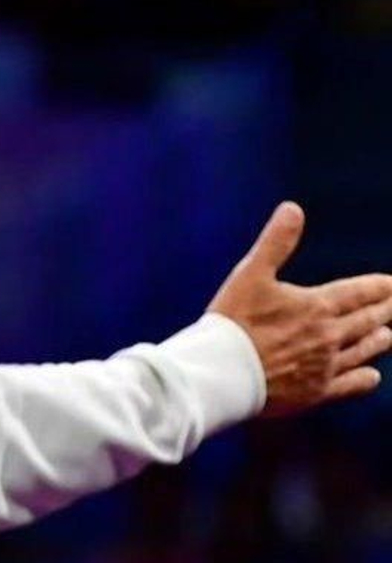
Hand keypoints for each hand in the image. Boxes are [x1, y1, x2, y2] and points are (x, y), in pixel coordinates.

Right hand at [208, 202, 391, 416]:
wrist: (224, 372)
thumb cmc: (233, 320)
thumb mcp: (250, 274)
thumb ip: (275, 242)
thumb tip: (293, 208)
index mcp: (316, 306)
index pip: (359, 292)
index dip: (378, 286)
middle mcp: (329, 336)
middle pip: (367, 320)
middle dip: (385, 309)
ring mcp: (326, 366)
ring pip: (364, 350)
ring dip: (378, 339)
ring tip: (387, 333)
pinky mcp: (317, 391)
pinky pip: (351, 384)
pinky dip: (366, 377)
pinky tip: (371, 375)